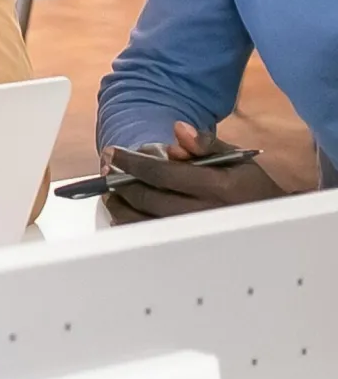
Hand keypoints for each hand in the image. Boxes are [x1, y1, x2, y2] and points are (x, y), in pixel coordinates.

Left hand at [102, 121, 284, 223]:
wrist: (272, 225)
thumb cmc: (249, 187)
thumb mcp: (235, 159)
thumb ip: (205, 143)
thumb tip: (178, 130)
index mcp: (216, 187)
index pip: (162, 174)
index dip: (132, 162)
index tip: (112, 152)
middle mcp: (204, 213)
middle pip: (148, 197)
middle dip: (121, 181)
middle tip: (107, 167)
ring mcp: (195, 235)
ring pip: (145, 222)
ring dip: (121, 204)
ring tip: (110, 189)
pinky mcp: (189, 249)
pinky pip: (152, 238)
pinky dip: (132, 224)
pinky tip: (124, 210)